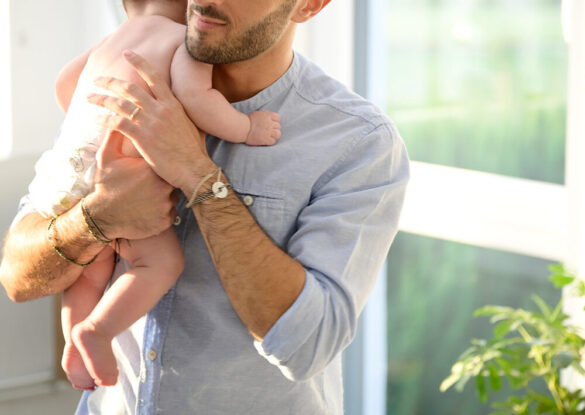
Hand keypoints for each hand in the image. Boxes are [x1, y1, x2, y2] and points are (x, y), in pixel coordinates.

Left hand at [87, 50, 215, 192]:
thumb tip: (175, 107)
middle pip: (130, 88)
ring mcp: (151, 123)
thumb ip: (179, 113)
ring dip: (102, 99)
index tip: (126, 54)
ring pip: (120, 104)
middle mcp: (161, 110)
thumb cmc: (194, 152)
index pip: (154, 77)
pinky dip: (105, 119)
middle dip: (110, 81)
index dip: (139, 63)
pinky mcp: (143, 138)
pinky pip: (118, 123)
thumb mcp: (191, 125)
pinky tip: (96, 119)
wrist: (194, 169)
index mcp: (173, 104)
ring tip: (90, 97)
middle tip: (97, 79)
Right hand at [87, 131, 177, 240]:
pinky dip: (163, 211)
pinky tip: (149, 209)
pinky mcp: (166, 220)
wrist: (102, 217)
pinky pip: (171, 212)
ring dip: (164, 196)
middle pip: (173, 178)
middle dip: (163, 179)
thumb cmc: (105, 186)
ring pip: (174, 196)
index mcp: (152, 168)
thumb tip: (118, 116)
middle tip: (148, 184)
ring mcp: (166, 205)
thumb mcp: (107, 158)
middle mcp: (163, 186)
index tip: (152, 165)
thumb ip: (115, 136)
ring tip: (146, 197)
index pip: (167, 160)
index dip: (160, 162)